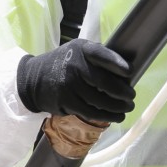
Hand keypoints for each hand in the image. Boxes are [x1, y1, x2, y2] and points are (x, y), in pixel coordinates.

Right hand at [16, 38, 134, 122]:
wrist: (33, 78)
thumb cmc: (65, 63)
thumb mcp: (79, 51)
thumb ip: (99, 57)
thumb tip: (126, 74)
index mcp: (82, 49)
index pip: (101, 55)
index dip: (117, 63)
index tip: (130, 72)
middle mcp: (74, 66)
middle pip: (103, 82)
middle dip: (122, 92)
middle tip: (132, 97)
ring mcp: (68, 85)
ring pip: (98, 100)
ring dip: (117, 107)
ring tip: (127, 109)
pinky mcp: (65, 102)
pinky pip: (89, 111)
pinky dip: (105, 116)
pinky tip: (115, 116)